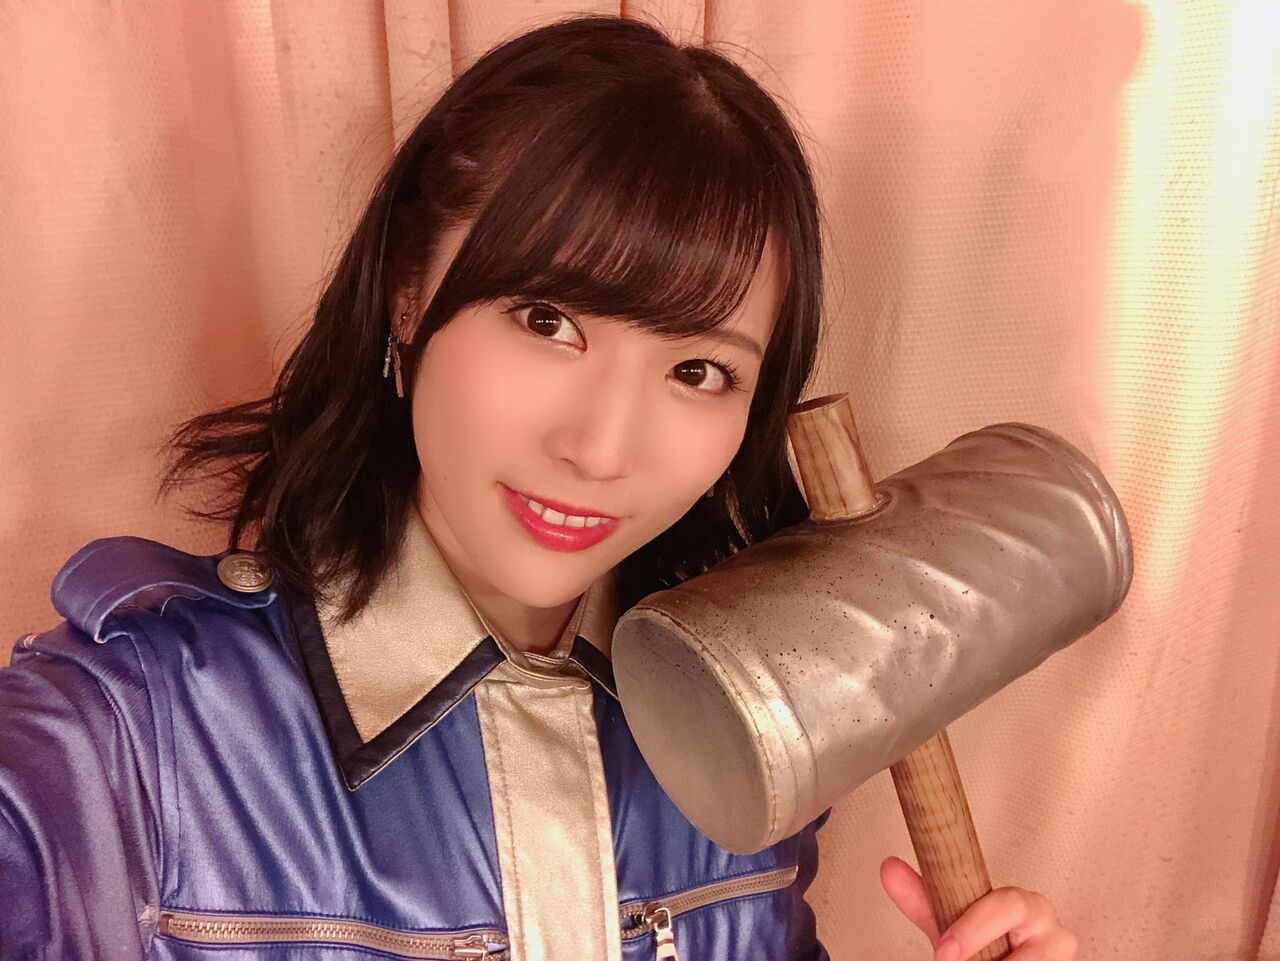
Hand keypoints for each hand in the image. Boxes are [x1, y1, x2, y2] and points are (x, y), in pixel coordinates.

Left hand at [879, 856, 1077, 960]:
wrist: (1005, 958)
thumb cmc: (983, 938)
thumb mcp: (951, 921)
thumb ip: (922, 898)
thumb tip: (889, 867)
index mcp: (1023, 904)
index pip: (1005, 906)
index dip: (973, 929)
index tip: (944, 951)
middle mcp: (1048, 928)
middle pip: (1026, 949)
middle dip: (985, 957)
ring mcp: (1058, 956)